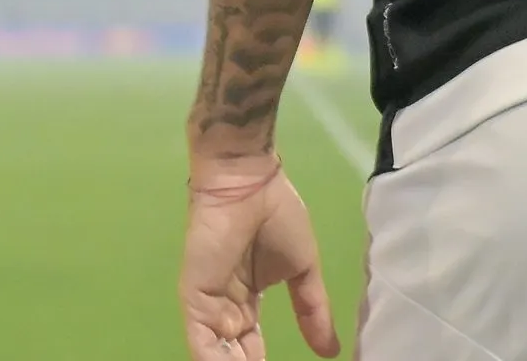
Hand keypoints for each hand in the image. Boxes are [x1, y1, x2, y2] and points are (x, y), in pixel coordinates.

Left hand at [180, 154, 338, 359]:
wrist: (251, 183)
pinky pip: (202, 340)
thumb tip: (331, 351)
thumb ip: (313, 311)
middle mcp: (224, 306)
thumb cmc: (277, 216)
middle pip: (233, 353)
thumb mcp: (304, 269)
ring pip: (217, 353)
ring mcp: (207, 302)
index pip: (251, 345)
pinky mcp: (195, 296)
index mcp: (246, 300)